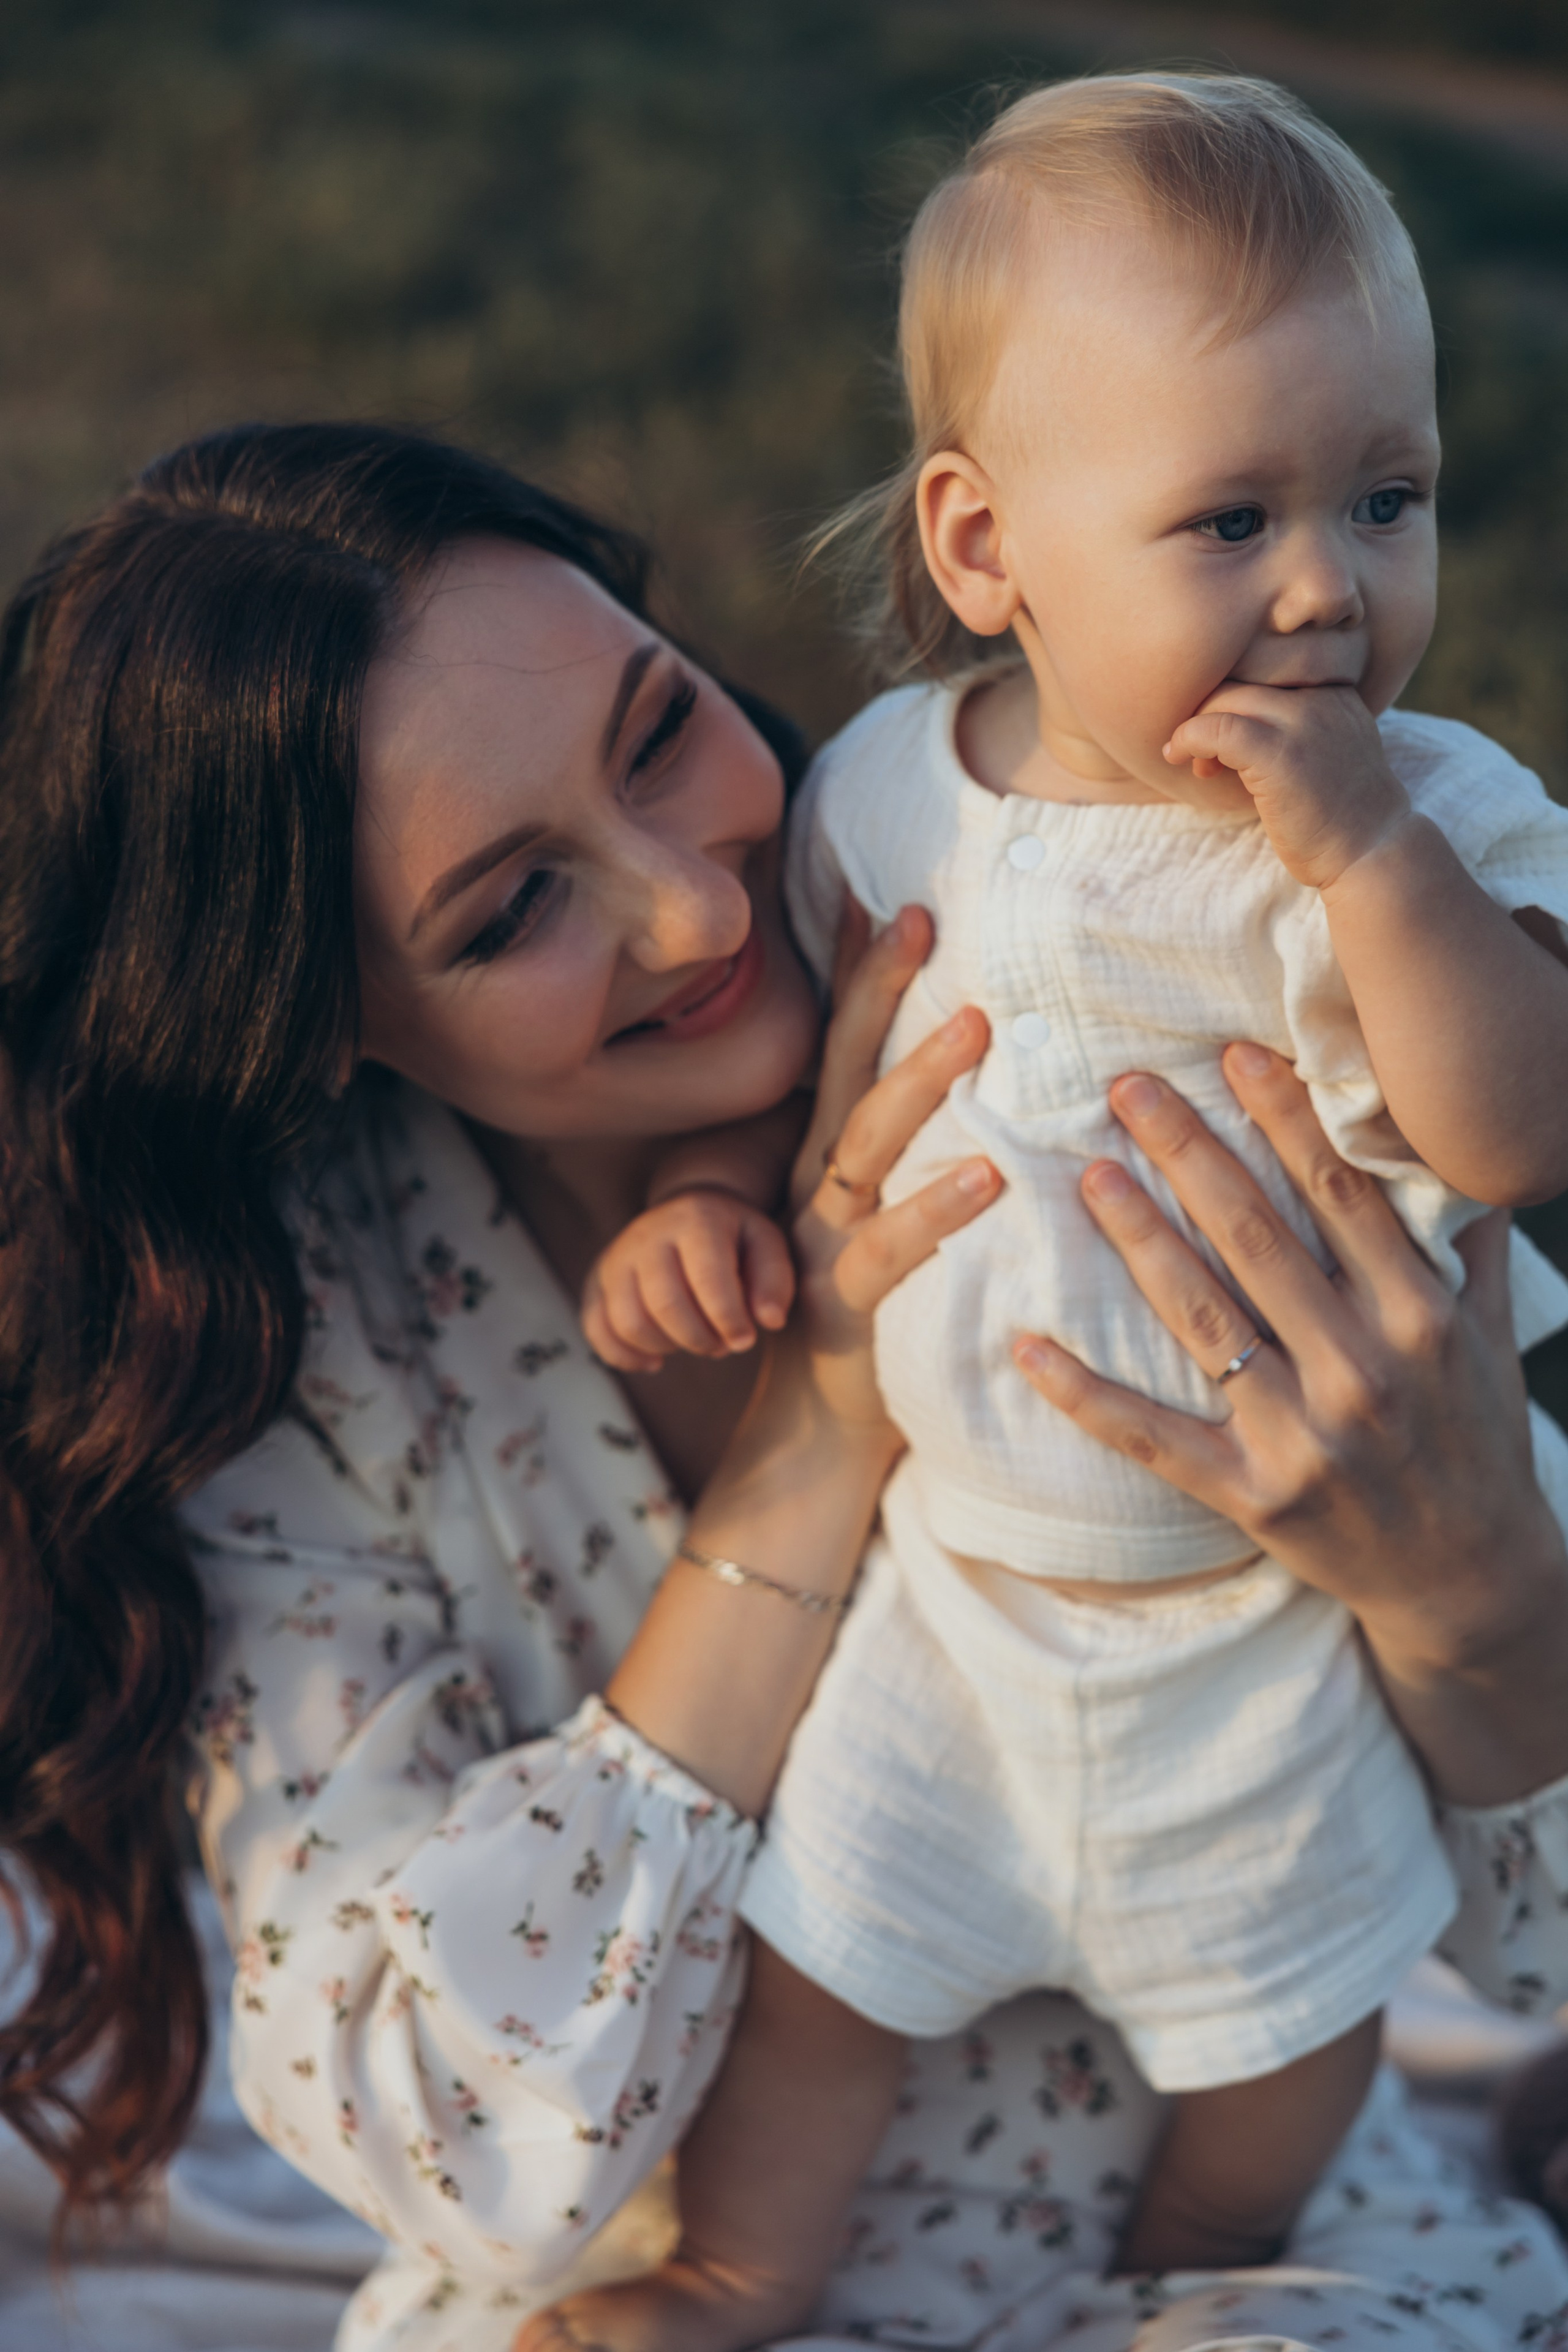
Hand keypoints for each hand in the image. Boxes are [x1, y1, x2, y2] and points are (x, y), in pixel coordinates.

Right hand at [582, 1190, 794, 1372]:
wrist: (687, 1209)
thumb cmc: (733, 1236)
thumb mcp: (766, 1244)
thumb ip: (775, 1280)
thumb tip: (769, 1320)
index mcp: (695, 1219)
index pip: (707, 1277)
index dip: (728, 1318)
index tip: (745, 1340)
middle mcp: (648, 1234)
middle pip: (665, 1305)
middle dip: (700, 1339)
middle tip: (722, 1344)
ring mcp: (617, 1257)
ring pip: (630, 1322)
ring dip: (667, 1346)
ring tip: (694, 1340)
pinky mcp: (598, 1280)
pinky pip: (596, 1329)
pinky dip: (624, 1355)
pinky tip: (655, 1360)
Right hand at [785, 899, 999, 1435]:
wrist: (814, 1427)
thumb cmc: (869, 1309)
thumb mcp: (883, 1214)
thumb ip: (914, 1152)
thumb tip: (980, 1074)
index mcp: (829, 1158)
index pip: (840, 1046)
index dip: (856, 972)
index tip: (883, 893)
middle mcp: (815, 1183)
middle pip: (843, 1070)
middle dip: (874, 991)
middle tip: (918, 918)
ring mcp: (821, 1239)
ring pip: (865, 1144)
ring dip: (918, 1080)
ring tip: (975, 1027)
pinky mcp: (840, 1302)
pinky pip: (887, 1249)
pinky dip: (934, 1209)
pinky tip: (986, 1175)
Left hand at [1013, 1045, 1567, 1804]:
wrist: (1471, 1577)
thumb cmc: (1474, 1437)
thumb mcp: (1491, 1335)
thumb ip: (1463, 1241)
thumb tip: (1453, 1140)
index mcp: (1420, 1316)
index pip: (1340, 1193)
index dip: (1284, 1117)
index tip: (1232, 1055)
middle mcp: (1363, 1368)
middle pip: (1257, 1237)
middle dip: (1189, 1152)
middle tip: (1128, 1086)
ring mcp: (1304, 1436)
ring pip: (1202, 1318)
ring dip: (1139, 1239)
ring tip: (1089, 1174)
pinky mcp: (1253, 1496)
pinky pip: (1153, 1437)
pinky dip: (1085, 1395)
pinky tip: (1029, 1347)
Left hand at [1164, 683, 1412, 891]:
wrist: (1372, 852)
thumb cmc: (1341, 813)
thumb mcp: (1327, 750)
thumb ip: (1295, 725)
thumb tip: (1234, 716)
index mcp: (1334, 690)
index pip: (1266, 668)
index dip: (1236, 698)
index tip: (1226, 736)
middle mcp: (1322, 696)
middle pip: (1242, 679)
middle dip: (1212, 713)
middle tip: (1204, 759)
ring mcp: (1303, 721)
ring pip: (1227, 698)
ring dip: (1197, 727)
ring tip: (1200, 767)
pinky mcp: (1280, 754)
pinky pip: (1217, 728)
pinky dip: (1188, 738)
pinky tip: (1179, 757)